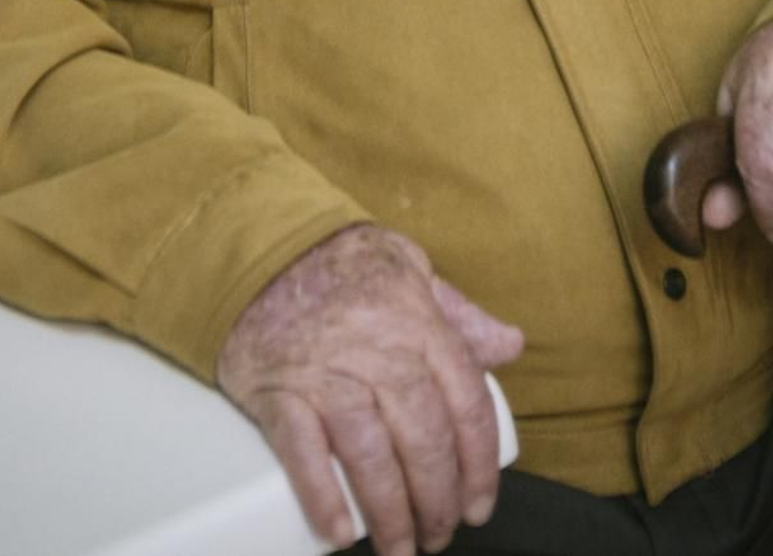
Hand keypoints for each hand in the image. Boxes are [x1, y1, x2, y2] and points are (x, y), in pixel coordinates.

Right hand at [216, 224, 522, 555]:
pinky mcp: (278, 391)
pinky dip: (322, 497)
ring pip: (370, 457)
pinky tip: (342, 532)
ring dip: (390, 515)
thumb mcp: (410, 268)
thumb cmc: (342, 263)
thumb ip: (459, 313)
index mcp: (418, 322)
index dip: (479, 467)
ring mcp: (326, 373)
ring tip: (399, 549)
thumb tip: (511, 345)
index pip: (466, 405)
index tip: (479, 506)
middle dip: (437, 502)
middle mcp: (378, 351)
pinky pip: (303, 452)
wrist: (261, 246)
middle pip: (423, 441)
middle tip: (438, 536)